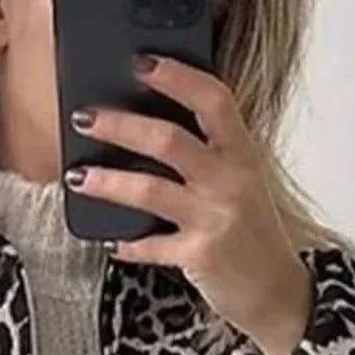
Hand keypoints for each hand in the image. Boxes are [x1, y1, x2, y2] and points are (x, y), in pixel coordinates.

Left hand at [64, 52, 314, 354]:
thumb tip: (148, 126)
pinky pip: (149, 246)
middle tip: (84, 118)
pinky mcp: (199, 256)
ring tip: (77, 176)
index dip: (177, 76)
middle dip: (119, 125)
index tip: (140, 62)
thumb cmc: (253, 232)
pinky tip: (108, 240)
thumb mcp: (243, 182)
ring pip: (149, 190)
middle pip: (168, 140)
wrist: (277, 292)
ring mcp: (214, 219)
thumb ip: (210, 154)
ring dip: (106, 181)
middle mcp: (230, 181)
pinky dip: (125, 243)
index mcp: (242, 153)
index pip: (213, 99)